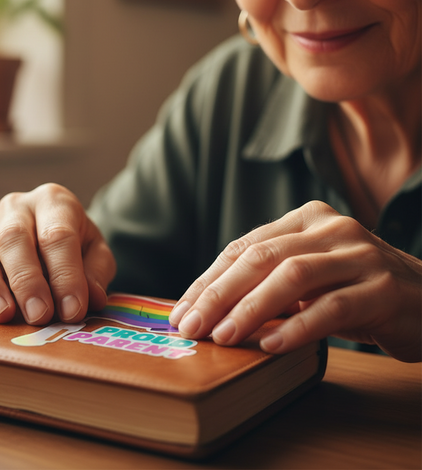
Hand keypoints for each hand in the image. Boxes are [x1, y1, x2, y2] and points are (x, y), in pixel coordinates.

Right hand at [0, 183, 115, 324]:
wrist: (55, 236)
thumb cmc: (78, 246)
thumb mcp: (97, 253)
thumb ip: (96, 272)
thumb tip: (89, 299)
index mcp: (53, 201)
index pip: (57, 234)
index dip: (66, 274)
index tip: (73, 309)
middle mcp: (17, 208)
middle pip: (14, 238)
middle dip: (27, 280)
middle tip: (39, 315)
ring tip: (2, 316)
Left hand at [168, 201, 421, 361]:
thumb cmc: (355, 289)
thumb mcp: (310, 277)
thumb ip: (268, 281)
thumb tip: (208, 309)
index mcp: (305, 219)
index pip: (244, 247)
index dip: (210, 280)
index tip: (182, 310)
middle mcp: (330, 229)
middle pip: (262, 257)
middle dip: (220, 293)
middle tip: (191, 325)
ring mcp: (359, 255)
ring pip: (293, 277)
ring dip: (251, 309)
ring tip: (222, 337)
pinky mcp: (384, 288)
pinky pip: (333, 308)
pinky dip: (298, 328)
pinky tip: (271, 346)